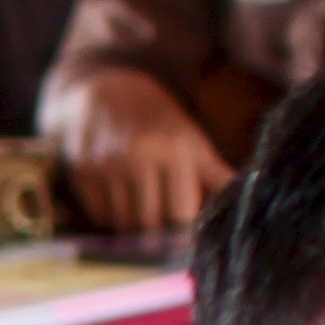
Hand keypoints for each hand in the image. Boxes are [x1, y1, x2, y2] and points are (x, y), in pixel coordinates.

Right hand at [51, 66, 234, 233]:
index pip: (182, 213)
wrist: (102, 91)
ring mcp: (107, 165)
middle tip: (165, 231)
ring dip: (135, 229)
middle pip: (151, 224)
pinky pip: (100, 216)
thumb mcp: (190, 139)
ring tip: (143, 217)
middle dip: (160, 234)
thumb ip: (214, 173)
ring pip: (124, 225)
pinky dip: (112, 219)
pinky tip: (120, 204)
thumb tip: (243, 199)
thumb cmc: (155, 121)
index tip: (187, 233)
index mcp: (176, 148)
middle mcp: (140, 156)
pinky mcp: (81, 173)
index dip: (185, 230)